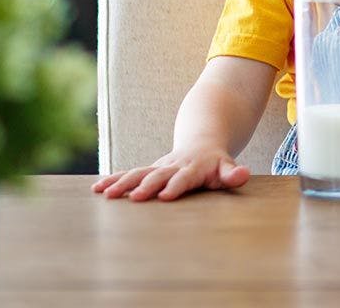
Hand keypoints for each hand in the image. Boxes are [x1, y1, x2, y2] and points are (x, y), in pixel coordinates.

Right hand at [92, 146, 249, 200]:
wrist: (202, 140)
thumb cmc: (216, 163)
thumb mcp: (227, 167)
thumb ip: (233, 173)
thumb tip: (243, 174)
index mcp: (194, 167)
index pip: (185, 178)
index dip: (176, 186)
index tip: (165, 196)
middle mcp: (174, 166)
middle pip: (159, 175)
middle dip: (146, 186)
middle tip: (134, 198)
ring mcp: (159, 166)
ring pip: (139, 172)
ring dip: (123, 183)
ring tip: (105, 193)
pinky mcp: (149, 169)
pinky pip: (129, 173)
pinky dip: (114, 179)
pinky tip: (97, 188)